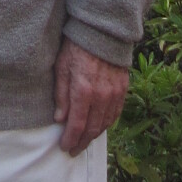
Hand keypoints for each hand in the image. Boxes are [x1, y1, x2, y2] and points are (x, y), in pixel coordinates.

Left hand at [52, 38, 129, 155]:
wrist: (102, 32)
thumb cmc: (76, 47)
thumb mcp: (61, 67)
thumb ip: (61, 95)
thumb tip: (60, 119)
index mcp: (83, 92)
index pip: (77, 125)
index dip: (71, 140)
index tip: (64, 147)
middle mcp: (101, 97)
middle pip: (92, 129)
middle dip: (81, 142)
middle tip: (73, 150)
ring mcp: (114, 94)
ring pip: (105, 124)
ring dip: (94, 136)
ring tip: (84, 141)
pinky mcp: (122, 89)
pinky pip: (115, 114)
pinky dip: (107, 124)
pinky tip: (100, 127)